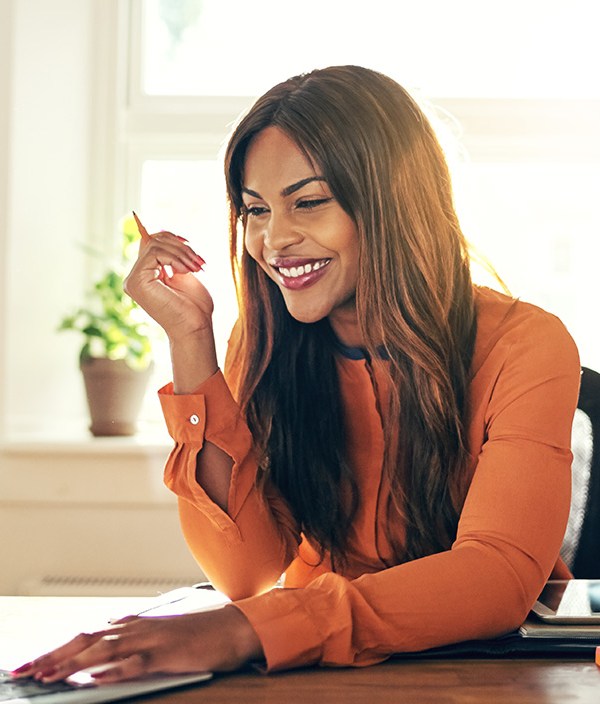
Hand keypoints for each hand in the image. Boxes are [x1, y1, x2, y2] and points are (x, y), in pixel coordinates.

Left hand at [12, 606, 262, 683]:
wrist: (235, 626)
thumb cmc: (200, 634)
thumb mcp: (161, 636)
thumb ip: (134, 643)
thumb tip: (105, 660)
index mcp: (134, 624)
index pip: (86, 634)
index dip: (57, 649)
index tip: (32, 662)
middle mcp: (138, 628)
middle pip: (87, 639)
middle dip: (53, 655)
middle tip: (24, 670)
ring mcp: (152, 639)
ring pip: (104, 650)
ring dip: (73, 663)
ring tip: (47, 676)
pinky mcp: (168, 654)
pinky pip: (136, 663)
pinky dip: (114, 670)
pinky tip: (96, 678)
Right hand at [123, 230, 212, 342]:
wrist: (196, 327)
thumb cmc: (195, 306)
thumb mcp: (184, 273)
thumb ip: (172, 256)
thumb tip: (161, 233)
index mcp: (146, 275)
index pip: (150, 243)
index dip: (170, 237)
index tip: (190, 244)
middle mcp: (135, 277)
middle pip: (153, 240)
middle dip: (180, 246)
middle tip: (199, 262)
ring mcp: (133, 280)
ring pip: (155, 245)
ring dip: (182, 253)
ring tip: (196, 268)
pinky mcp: (136, 281)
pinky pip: (154, 253)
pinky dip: (175, 258)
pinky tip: (185, 271)